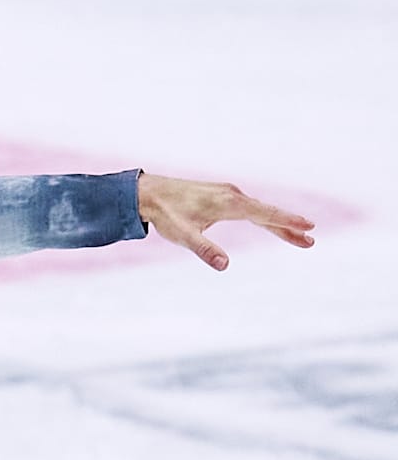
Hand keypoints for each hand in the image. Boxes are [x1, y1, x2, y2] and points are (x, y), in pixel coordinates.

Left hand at [137, 174, 314, 270]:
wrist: (148, 193)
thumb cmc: (166, 215)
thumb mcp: (183, 236)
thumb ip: (204, 250)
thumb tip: (225, 266)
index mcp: (229, 204)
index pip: (264, 214)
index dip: (286, 221)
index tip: (308, 227)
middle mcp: (233, 195)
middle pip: (267, 212)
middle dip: (289, 226)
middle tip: (310, 240)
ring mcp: (228, 193)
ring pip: (259, 210)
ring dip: (279, 222)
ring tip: (299, 236)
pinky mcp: (221, 195)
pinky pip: (249, 207)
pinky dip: (264, 216)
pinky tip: (268, 223)